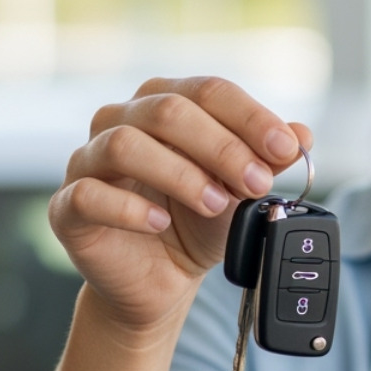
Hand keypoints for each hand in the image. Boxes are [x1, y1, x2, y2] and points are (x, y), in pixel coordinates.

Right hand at [49, 76, 311, 337]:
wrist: (162, 280)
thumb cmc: (200, 221)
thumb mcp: (244, 191)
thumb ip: (270, 160)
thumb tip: (302, 134)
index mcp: (166, 102)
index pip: (209, 91)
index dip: (251, 117)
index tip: (285, 149)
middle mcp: (121, 120)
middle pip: (168, 110)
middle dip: (221, 145)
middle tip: (257, 182)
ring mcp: (88, 161)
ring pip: (124, 145)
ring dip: (180, 174)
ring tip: (216, 204)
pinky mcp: (68, 206)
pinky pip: (88, 195)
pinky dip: (131, 209)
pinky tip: (161, 223)